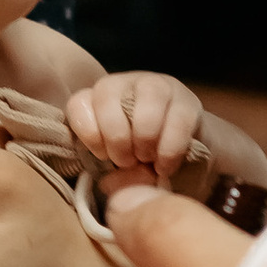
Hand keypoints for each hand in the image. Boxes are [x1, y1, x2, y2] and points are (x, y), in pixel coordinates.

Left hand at [67, 70, 204, 180]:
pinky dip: (170, 148)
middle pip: (107, 94)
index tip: (102, 156)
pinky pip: (178, 118)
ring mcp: (157, 87)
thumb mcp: (122, 175)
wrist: (186, 162)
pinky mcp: (187, 101)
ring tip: (149, 160)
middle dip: (117, 137)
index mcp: (98, 102)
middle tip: (127, 162)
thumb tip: (111, 182)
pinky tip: (166, 165)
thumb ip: (114, 179)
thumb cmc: (143, 167)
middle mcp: (124, 85)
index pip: (79, 104)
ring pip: (147, 97)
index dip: (88, 133)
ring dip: (145, 136)